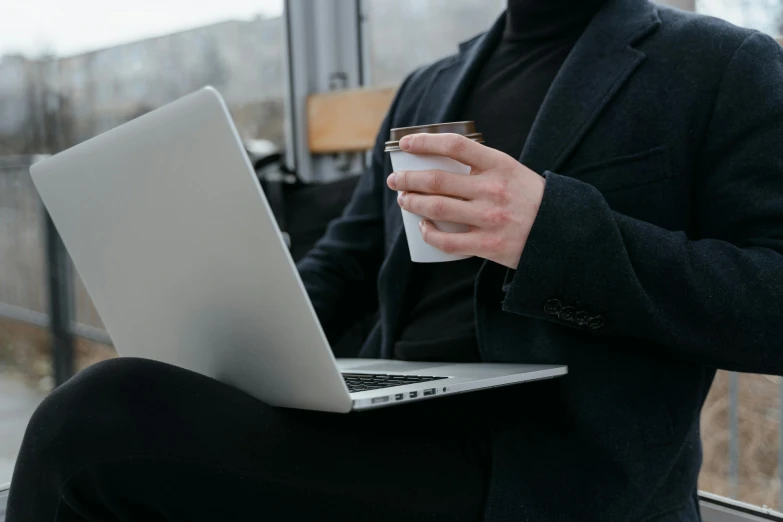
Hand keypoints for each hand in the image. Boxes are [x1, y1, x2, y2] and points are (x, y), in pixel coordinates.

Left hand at [386, 133, 544, 268]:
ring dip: (413, 202)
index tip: (406, 143)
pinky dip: (430, 233)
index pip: (455, 146)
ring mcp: (490, 219)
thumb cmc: (532, 200)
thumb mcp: (514, 172)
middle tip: (396, 179)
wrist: (564, 233)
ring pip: (437, 208)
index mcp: (501, 165)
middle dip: (408, 178)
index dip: (425, 141)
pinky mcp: (489, 245)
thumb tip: (441, 160)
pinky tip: (423, 227)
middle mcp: (494, 190)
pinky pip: (448, 241)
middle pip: (437, 180)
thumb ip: (483, 166)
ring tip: (403, 199)